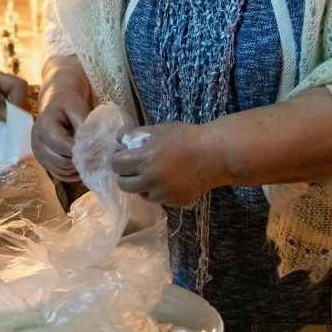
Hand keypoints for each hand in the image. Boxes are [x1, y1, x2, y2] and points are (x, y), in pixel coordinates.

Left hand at [0, 69, 28, 121]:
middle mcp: (1, 90)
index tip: (12, 117)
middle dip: (12, 116)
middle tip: (3, 127)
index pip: (19, 85)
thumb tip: (9, 115)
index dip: (20, 100)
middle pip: (19, 102)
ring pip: (10, 115)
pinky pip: (0, 123)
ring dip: (2, 124)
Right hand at [32, 83, 90, 182]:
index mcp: (44, 124)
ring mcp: (38, 152)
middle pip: (60, 160)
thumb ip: (84, 127)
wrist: (58, 105)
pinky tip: (81, 169)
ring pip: (59, 170)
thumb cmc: (69, 105)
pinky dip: (70, 175)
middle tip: (94, 156)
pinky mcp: (43, 161)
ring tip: (88, 160)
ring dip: (75, 168)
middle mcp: (37, 140)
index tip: (94, 148)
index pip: (60, 144)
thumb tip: (92, 148)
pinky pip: (57, 175)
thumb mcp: (78, 108)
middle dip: (78, 160)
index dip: (78, 149)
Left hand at [110, 122, 228, 206]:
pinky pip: (159, 199)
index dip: (117, 159)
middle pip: (123, 185)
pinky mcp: (175, 202)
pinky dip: (159, 191)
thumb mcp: (159, 130)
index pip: (116, 165)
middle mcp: (151, 179)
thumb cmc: (186, 137)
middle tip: (134, 167)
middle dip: (125, 175)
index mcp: (144, 159)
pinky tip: (170, 180)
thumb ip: (137, 136)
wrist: (215, 155)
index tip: (123, 155)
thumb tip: (121, 143)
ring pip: (141, 194)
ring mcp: (163, 194)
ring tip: (155, 173)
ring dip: (142, 185)